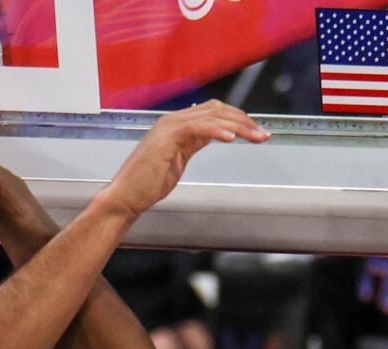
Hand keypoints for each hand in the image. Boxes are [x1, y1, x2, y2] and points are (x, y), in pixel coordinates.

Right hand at [101, 102, 269, 221]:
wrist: (124, 199)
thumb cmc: (145, 186)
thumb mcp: (178, 160)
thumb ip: (194, 144)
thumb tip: (214, 135)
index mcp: (176, 125)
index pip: (214, 113)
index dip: (237, 120)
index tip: (256, 132)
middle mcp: (173, 120)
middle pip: (217, 110)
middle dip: (244, 121)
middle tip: (263, 134)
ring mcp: (168, 127)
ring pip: (212, 116)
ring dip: (238, 126)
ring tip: (255, 137)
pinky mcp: (166, 137)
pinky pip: (198, 127)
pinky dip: (217, 131)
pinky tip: (231, 138)